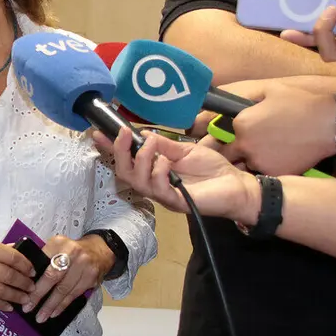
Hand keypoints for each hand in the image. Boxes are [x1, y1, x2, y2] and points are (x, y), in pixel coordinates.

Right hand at [0, 229, 36, 310]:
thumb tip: (11, 249)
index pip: (10, 256)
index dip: (24, 264)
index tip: (32, 269)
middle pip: (8, 275)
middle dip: (24, 282)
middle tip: (33, 286)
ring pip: (0, 291)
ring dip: (16, 296)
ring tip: (26, 299)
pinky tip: (9, 306)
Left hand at [21, 235, 111, 322]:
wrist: (99, 250)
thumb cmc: (71, 251)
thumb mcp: (56, 246)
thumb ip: (42, 258)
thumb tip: (23, 277)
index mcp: (58, 243)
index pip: (42, 262)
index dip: (33, 279)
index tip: (23, 292)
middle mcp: (72, 252)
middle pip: (52, 277)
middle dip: (39, 295)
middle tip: (28, 308)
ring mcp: (84, 265)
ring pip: (64, 289)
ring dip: (51, 306)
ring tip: (40, 317)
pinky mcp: (91, 278)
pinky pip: (74, 295)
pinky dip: (62, 306)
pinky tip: (54, 313)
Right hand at [94, 127, 258, 223]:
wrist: (237, 185)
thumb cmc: (213, 170)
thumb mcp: (185, 150)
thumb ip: (164, 144)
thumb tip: (142, 134)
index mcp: (154, 171)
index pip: (127, 160)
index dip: (111, 148)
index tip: (98, 133)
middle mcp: (155, 184)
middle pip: (125, 173)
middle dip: (119, 152)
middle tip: (124, 134)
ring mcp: (164, 195)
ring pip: (138, 182)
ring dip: (141, 160)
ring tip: (150, 146)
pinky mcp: (177, 202)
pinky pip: (159, 190)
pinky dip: (159, 172)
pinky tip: (166, 163)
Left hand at [193, 79, 335, 176]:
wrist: (330, 124)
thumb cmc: (300, 103)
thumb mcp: (268, 90)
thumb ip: (241, 97)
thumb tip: (220, 101)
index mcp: (241, 124)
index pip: (221, 131)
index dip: (231, 130)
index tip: (240, 129)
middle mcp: (245, 145)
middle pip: (229, 152)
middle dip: (235, 148)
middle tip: (255, 142)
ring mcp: (260, 162)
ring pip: (246, 163)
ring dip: (252, 158)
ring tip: (272, 147)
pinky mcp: (275, 173)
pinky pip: (262, 172)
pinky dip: (267, 166)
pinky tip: (281, 155)